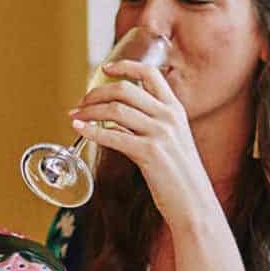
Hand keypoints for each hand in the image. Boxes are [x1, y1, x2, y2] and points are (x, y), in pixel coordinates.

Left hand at [71, 61, 221, 230]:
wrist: (195, 203)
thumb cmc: (179, 175)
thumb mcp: (170, 141)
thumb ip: (147, 125)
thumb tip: (113, 120)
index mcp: (176, 109)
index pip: (150, 74)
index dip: (125, 66)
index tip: (105, 69)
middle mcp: (169, 117)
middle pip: (125, 90)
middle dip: (97, 93)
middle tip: (81, 103)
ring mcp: (160, 134)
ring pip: (115, 110)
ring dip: (89, 111)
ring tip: (75, 116)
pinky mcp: (149, 153)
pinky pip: (113, 136)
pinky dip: (92, 131)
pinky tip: (80, 130)